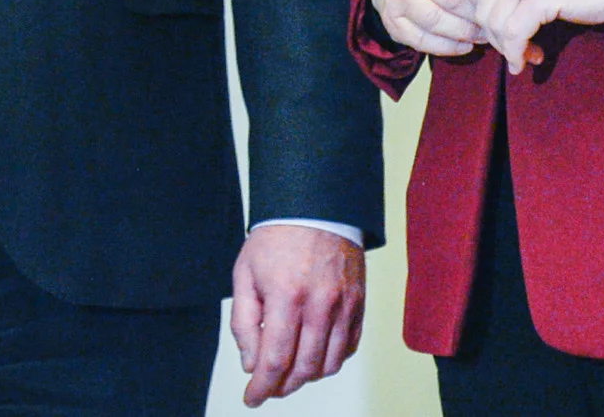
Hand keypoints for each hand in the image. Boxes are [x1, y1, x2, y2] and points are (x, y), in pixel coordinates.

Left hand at [229, 223, 365, 405]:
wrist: (315, 205)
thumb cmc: (276, 238)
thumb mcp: (245, 273)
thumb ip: (244, 322)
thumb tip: (251, 363)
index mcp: (286, 296)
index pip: (274, 360)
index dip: (261, 387)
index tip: (252, 398)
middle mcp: (320, 304)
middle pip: (303, 369)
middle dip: (282, 386)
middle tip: (269, 387)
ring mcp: (344, 304)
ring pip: (329, 364)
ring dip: (307, 377)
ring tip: (290, 371)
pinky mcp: (359, 303)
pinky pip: (349, 347)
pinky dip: (331, 360)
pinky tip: (314, 354)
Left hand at [465, 0, 603, 73]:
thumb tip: (488, 24)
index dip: (485, 19)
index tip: (506, 36)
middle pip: (479, 9)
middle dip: (495, 38)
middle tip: (519, 51)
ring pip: (494, 25)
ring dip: (509, 49)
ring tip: (530, 56)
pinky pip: (513, 35)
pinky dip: (518, 54)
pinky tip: (532, 59)